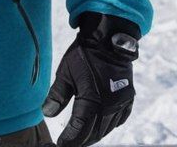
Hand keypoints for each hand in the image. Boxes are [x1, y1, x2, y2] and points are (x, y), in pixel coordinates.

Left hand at [43, 11, 141, 146]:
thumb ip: (57, 95)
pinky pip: (120, 119)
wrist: (108, 40)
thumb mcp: (65, 73)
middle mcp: (110, 105)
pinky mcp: (129, 98)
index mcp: (93, 100)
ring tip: (81, 137)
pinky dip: (109, 126)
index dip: (70, 139)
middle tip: (69, 142)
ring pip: (107, 128)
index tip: (61, 144)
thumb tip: (47, 113)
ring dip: (94, 134)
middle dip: (81, 140)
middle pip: (95, 132)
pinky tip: (100, 126)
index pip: (80, 128)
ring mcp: (122, 102)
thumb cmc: (84, 55)